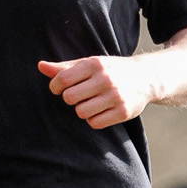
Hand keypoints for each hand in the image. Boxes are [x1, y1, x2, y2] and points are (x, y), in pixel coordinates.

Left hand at [37, 55, 156, 128]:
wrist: (147, 77)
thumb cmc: (111, 70)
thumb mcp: (89, 64)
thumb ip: (64, 67)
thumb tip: (40, 66)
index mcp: (94, 64)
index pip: (62, 80)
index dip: (55, 87)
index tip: (59, 88)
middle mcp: (106, 79)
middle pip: (70, 98)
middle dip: (71, 99)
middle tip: (81, 95)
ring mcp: (116, 96)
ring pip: (81, 112)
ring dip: (83, 110)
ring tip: (92, 103)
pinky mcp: (123, 112)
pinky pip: (95, 123)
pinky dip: (94, 119)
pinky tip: (102, 111)